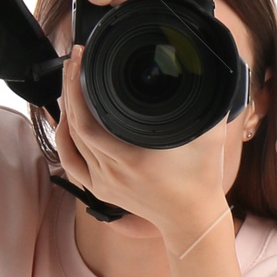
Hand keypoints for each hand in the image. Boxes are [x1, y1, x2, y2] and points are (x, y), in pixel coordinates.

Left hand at [51, 43, 231, 252]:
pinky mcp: (100, 189)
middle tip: (74, 60)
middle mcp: (113, 172)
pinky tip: (64, 119)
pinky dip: (64, 139)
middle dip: (69, 87)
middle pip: (73, 125)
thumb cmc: (202, 178)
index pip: (87, 120)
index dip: (77, 85)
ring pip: (70, 141)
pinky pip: (71, 162)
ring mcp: (103, 183)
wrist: (192, 218)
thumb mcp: (209, 135)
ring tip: (70, 79)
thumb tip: (205, 64)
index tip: (82, 57)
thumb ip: (212, 101)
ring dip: (65, 108)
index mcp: (134, 159)